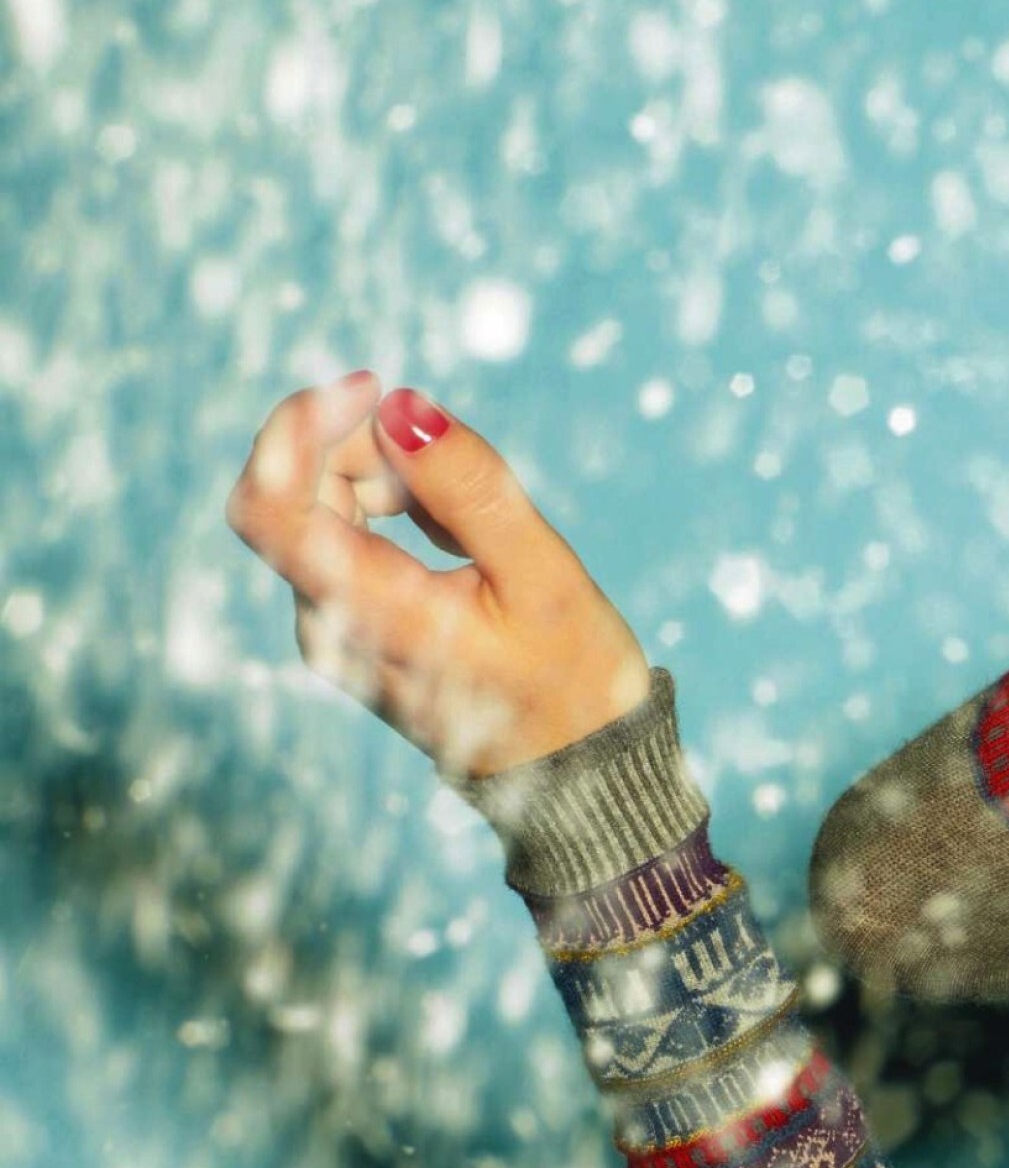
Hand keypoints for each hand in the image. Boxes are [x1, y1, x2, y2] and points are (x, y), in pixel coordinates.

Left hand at [224, 370, 651, 777]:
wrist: (580, 778)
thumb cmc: (572, 685)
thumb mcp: (543, 576)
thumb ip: (470, 488)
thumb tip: (399, 405)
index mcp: (371, 618)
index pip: (268, 503)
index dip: (299, 425)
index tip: (372, 388)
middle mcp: (331, 629)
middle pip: (293, 494)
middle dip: (357, 444)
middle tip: (444, 446)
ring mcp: (337, 636)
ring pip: (319, 514)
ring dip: (381, 478)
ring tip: (466, 510)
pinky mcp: (353, 635)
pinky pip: (345, 545)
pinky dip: (389, 513)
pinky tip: (455, 537)